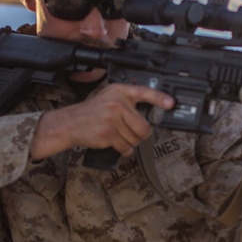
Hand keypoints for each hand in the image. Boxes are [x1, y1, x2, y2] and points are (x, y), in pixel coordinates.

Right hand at [30, 83, 174, 159]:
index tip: (171, 104)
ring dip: (129, 143)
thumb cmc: (92, 113)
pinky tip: (115, 144)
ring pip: (135, 139)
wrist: (70, 123)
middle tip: (131, 133)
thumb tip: (149, 114)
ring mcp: (112, 118)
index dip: (160, 99)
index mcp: (120, 91)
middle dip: (140, 135)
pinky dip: (123, 150)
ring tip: (118, 136)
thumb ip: (127, 102)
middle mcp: (117, 103)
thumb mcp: (109, 98)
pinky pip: (125, 147)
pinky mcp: (108, 133)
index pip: (144, 92)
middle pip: (144, 127)